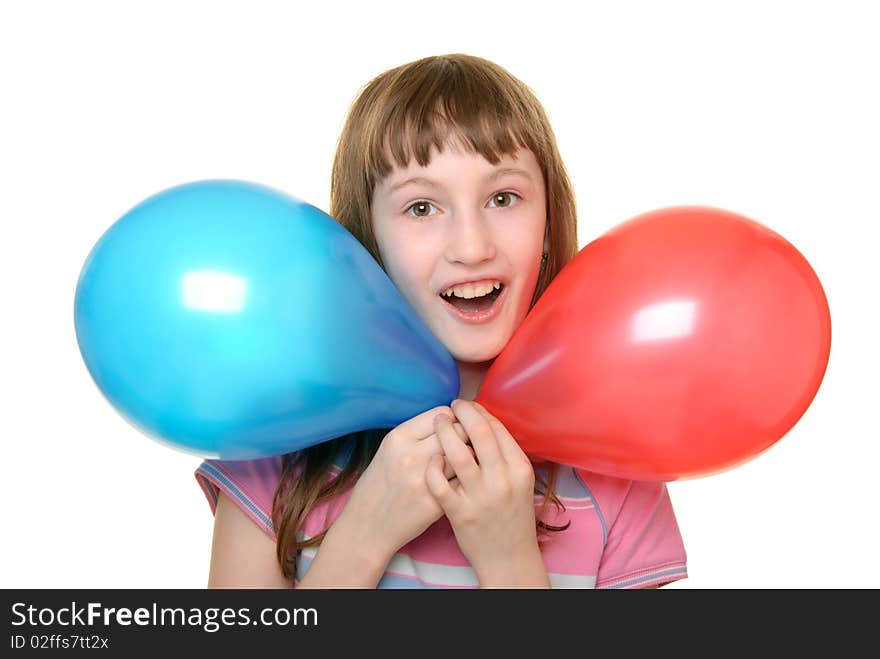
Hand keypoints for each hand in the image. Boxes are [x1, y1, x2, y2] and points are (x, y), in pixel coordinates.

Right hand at [341, 405, 467, 559]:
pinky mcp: (435, 503)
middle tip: (467, 443)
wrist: (367, 526)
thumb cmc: (379, 485)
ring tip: (467, 461)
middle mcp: (411, 455)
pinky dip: (467, 478)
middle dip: (466, 434)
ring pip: (465, 454)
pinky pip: (464, 481)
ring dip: (471, 456)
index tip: (455, 426)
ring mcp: (424, 480)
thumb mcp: (388, 450)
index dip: (454, 418)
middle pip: (458, 431)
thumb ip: (417, 434)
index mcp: (398, 438)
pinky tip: (463, 481)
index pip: (442, 413)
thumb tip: (451, 420)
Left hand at [425, 400, 548, 586]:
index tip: (468, 405)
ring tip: (438, 422)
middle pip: (479, 433)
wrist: (509, 557)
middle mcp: (502, 480)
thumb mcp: (519, 482)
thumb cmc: (512, 515)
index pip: (497, 428)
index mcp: (520, 468)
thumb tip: (482, 421)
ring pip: (457, 453)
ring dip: (444, 431)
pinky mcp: (459, 513)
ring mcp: (480, 497)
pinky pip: (439, 481)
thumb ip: (505, 455)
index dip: (479, 411)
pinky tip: (432, 458)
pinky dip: (433, 465)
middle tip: (452, 406)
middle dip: (463, 413)